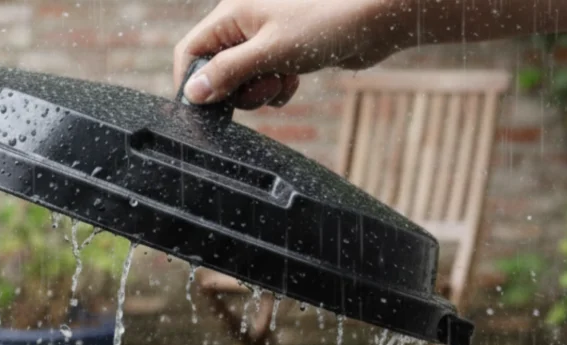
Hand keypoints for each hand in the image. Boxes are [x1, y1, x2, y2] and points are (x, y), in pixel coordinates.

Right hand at [173, 0, 409, 108]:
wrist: (374, 18)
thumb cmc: (324, 24)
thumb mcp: (269, 53)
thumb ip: (227, 72)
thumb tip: (192, 93)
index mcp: (232, 13)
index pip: (191, 50)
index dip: (191, 82)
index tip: (204, 110)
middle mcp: (244, 22)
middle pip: (216, 69)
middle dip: (238, 89)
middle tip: (264, 89)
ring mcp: (265, 36)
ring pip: (243, 78)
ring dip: (260, 91)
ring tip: (284, 80)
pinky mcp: (285, 50)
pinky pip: (266, 79)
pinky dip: (276, 87)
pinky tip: (295, 79)